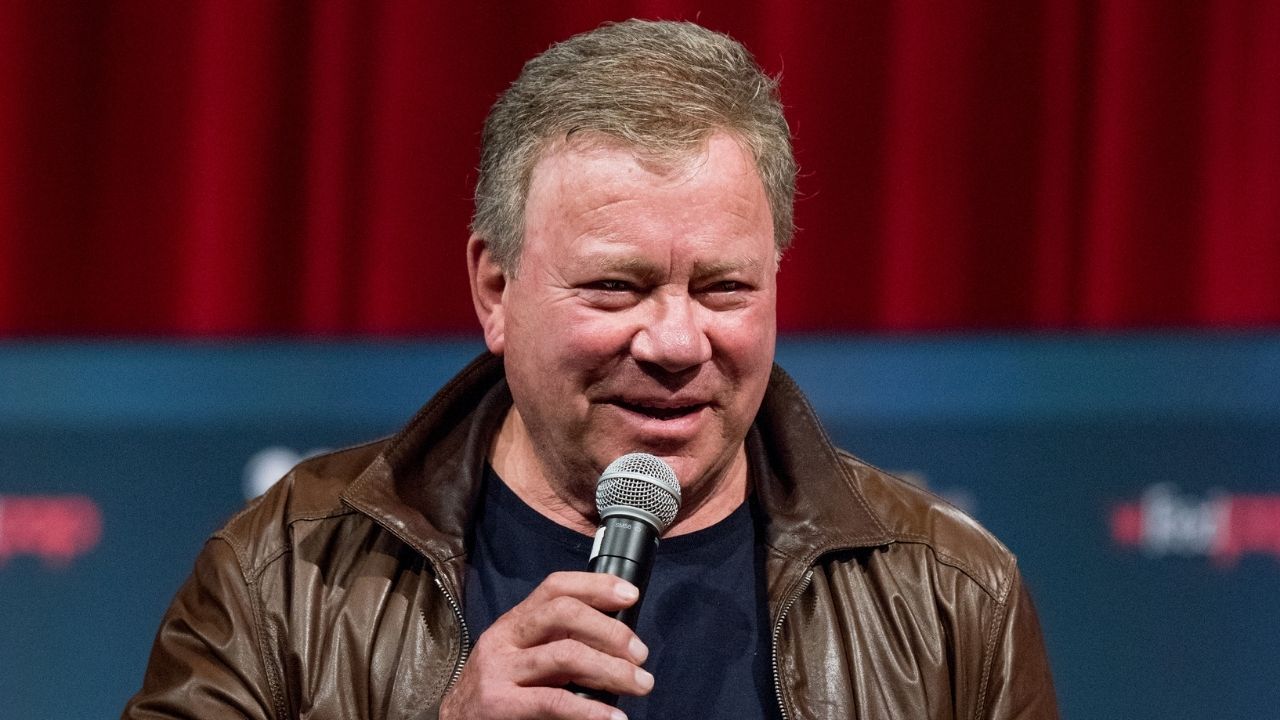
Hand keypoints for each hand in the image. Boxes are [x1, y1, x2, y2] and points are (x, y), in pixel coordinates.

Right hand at [439, 571, 652, 719]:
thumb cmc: (500, 694)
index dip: (595, 585)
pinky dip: (591, 711)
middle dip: (610, 630)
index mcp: (514, 623)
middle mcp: (504, 639)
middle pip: (563, 613)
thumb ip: (558, 645)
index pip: (555, 588)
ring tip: (640, 684)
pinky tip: (613, 717)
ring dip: (612, 669)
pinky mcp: (499, 704)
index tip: (630, 594)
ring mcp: (498, 671)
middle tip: (640, 654)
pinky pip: (555, 701)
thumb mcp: (525, 660)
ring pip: (566, 655)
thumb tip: (616, 643)